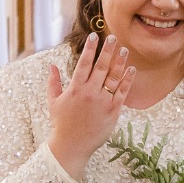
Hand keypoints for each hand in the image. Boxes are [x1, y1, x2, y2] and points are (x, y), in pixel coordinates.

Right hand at [46, 32, 132, 178]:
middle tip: (114, 38)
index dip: (90, 49)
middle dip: (108, 51)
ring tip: (125, 50)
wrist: (72, 146)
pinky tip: (132, 69)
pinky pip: (122, 92)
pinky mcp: (113, 111)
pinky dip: (128, 80)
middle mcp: (90, 93)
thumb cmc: (61, 124)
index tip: (94, 36)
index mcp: (75, 89)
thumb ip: (53, 82)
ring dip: (120, 62)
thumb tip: (51, 65)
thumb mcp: (53, 102)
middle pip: (101, 67)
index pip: (84, 63)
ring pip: (113, 77)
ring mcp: (102, 102)